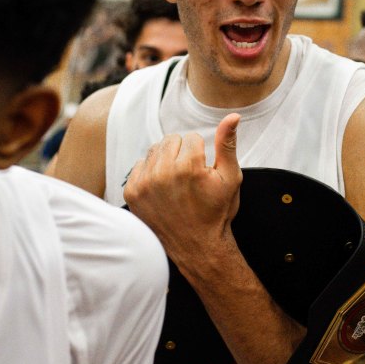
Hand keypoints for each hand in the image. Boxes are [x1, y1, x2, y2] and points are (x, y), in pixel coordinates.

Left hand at [123, 114, 242, 270]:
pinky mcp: (132, 192)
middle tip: (189, 177)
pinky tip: (162, 190)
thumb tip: (233, 116)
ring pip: (155, 150)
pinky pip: (139, 165)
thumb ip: (228, 144)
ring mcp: (144, 184)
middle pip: (171, 140)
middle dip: (182, 153)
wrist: (197, 247)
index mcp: (188, 167)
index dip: (201, 155)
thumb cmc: (216, 212)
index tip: (202, 174)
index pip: (192, 138)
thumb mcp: (230, 178)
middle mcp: (162, 173)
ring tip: (176, 182)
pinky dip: (150, 173)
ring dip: (165, 161)